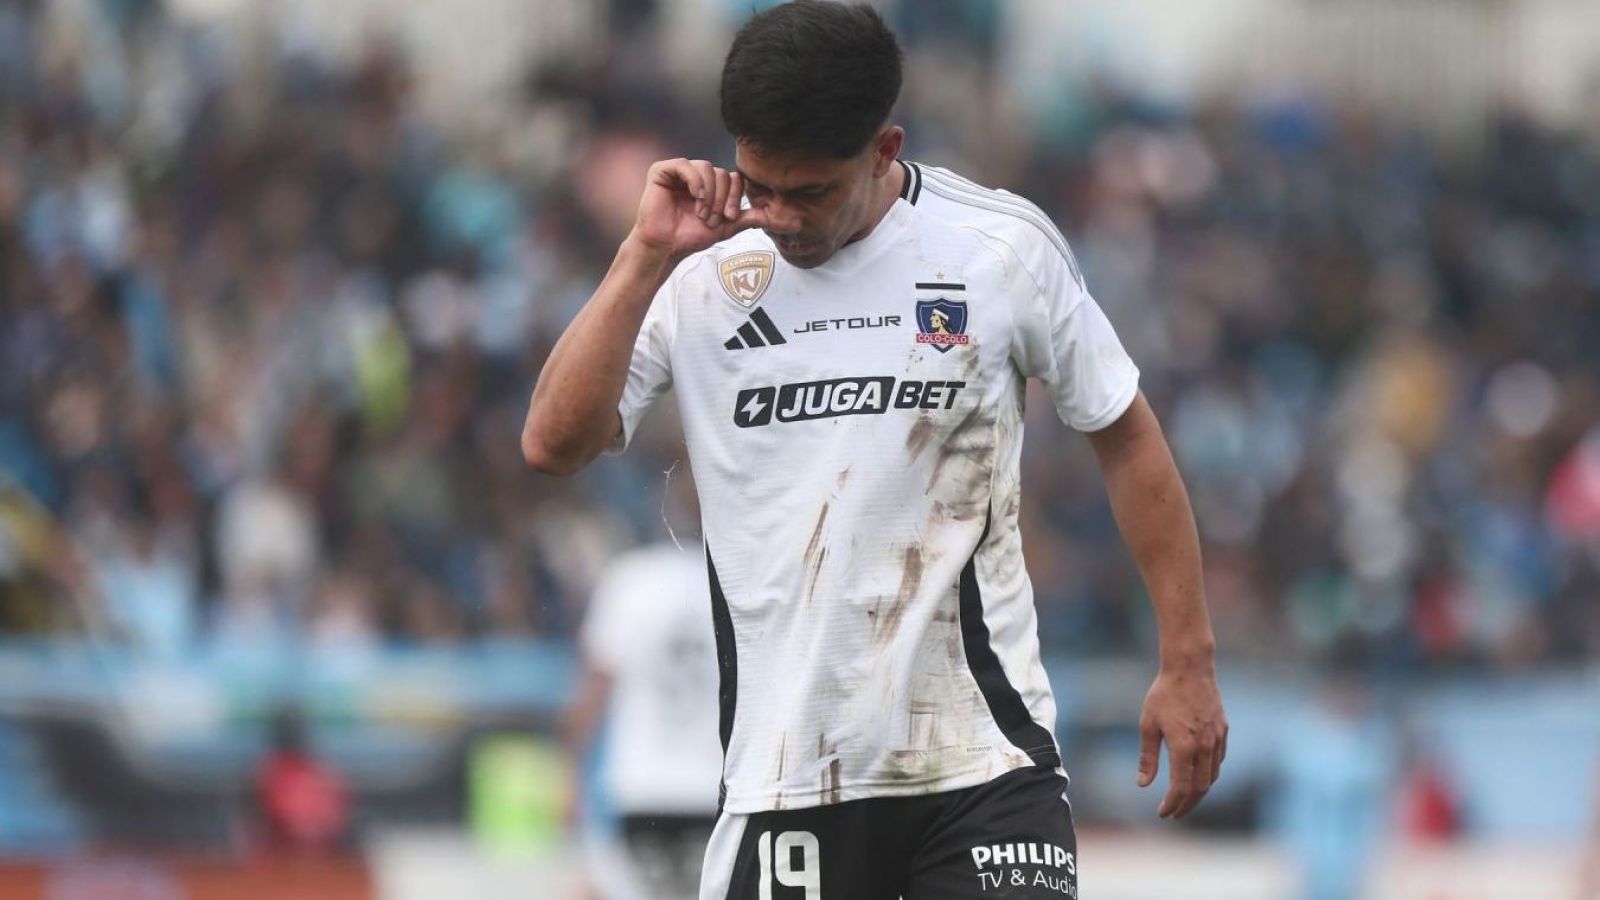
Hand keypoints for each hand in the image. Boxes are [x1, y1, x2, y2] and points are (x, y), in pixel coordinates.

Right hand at [630, 158, 770, 261]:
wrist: (668, 246)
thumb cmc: (691, 236)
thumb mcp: (726, 227)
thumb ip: (748, 218)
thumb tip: (774, 217)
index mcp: (711, 185)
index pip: (732, 177)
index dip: (734, 196)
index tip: (728, 217)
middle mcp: (696, 175)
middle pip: (721, 173)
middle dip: (720, 199)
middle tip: (711, 219)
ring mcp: (679, 171)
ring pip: (707, 167)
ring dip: (708, 194)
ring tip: (700, 213)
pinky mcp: (662, 171)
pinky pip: (685, 165)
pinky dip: (694, 181)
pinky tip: (694, 196)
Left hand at [1137, 661, 1226, 818]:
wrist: (1190, 668)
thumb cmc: (1164, 694)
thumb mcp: (1148, 724)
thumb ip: (1147, 757)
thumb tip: (1143, 784)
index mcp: (1183, 747)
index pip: (1181, 787)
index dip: (1172, 804)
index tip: (1163, 813)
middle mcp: (1204, 746)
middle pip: (1200, 788)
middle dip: (1187, 805)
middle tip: (1174, 814)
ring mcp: (1217, 739)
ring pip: (1212, 776)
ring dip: (1199, 792)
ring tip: (1185, 799)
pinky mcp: (1223, 731)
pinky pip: (1218, 761)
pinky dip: (1209, 774)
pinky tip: (1198, 776)